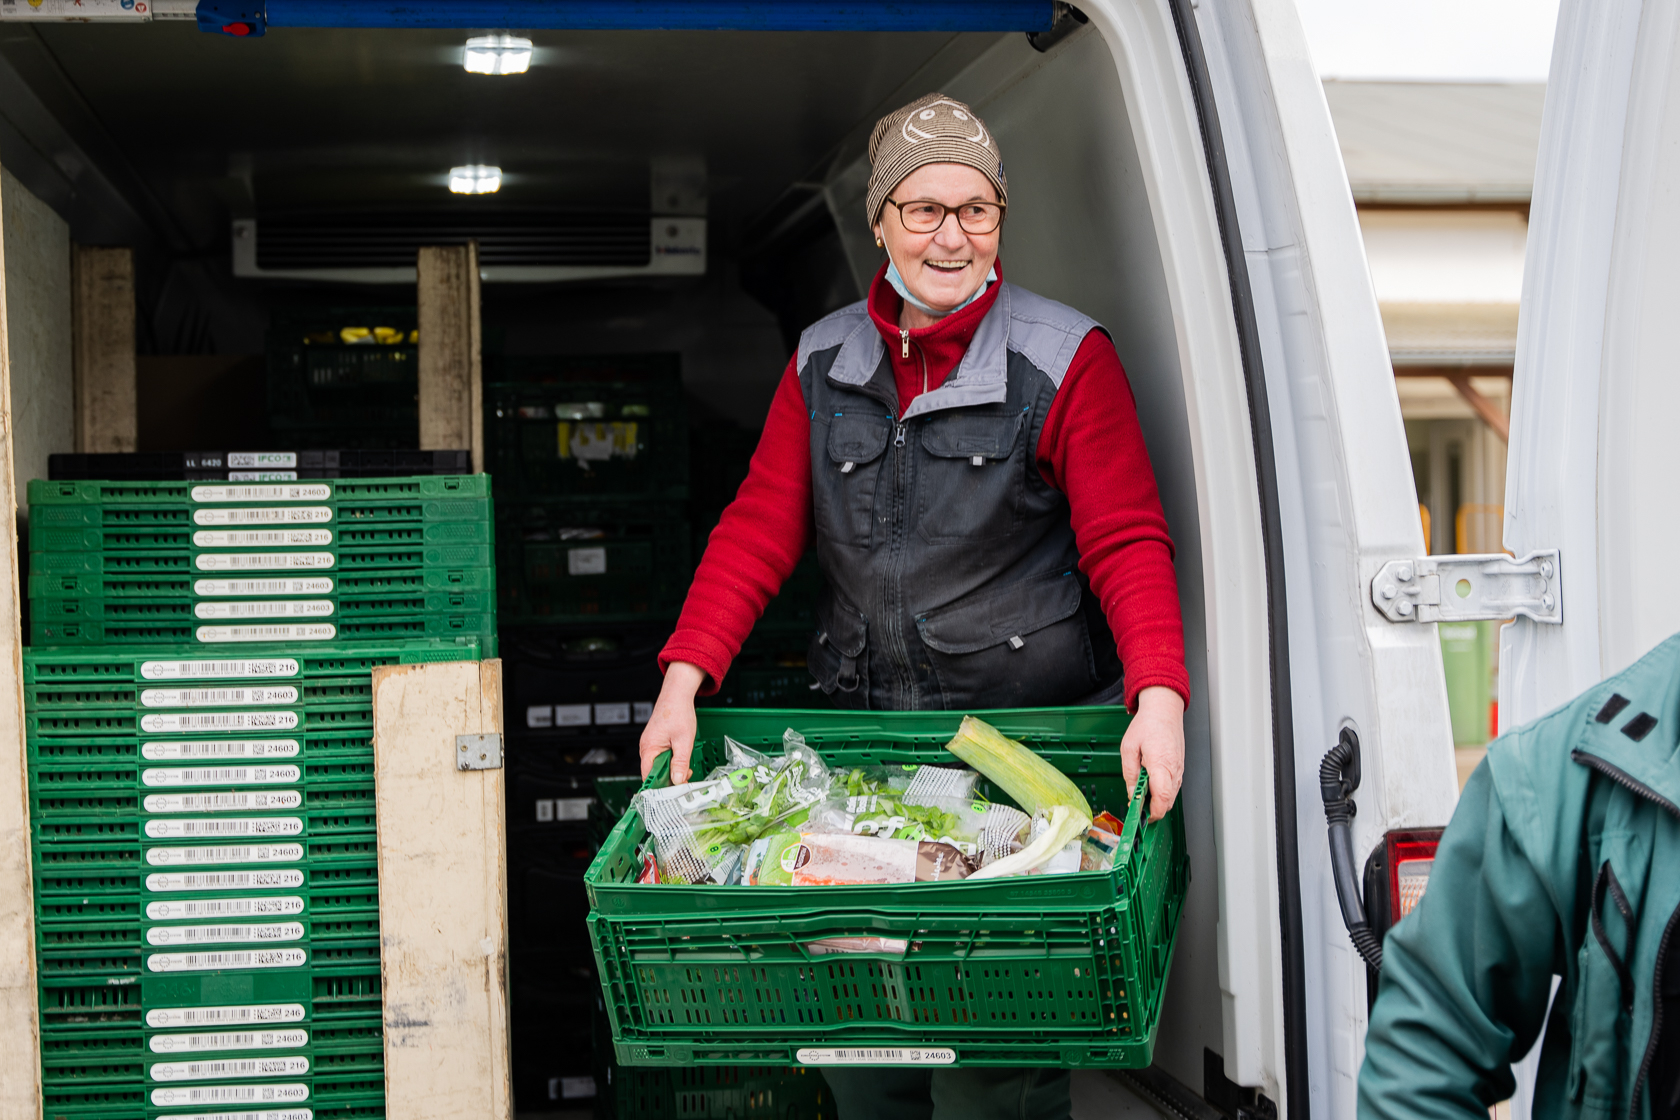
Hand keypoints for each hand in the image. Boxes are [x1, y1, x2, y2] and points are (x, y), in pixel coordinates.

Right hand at [640, 662, 705, 783]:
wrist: (677, 695)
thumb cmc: (678, 712)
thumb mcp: (684, 741)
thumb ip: (680, 763)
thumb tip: (678, 781)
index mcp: (648, 748)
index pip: (648, 776)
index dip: (659, 787)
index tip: (672, 795)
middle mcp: (646, 748)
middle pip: (654, 773)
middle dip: (670, 778)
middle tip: (686, 779)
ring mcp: (651, 746)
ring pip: (660, 767)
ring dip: (673, 770)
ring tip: (686, 768)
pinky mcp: (657, 743)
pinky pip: (662, 759)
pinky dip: (672, 762)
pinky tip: (682, 759)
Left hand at [1121, 686, 1184, 821]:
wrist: (1164, 711)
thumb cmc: (1147, 725)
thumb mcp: (1128, 748)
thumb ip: (1130, 774)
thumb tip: (1131, 794)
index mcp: (1161, 764)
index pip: (1162, 797)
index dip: (1153, 811)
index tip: (1142, 816)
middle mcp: (1174, 770)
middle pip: (1168, 801)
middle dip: (1153, 809)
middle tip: (1137, 806)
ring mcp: (1179, 770)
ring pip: (1171, 796)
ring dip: (1158, 800)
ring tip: (1142, 793)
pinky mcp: (1180, 768)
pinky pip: (1173, 787)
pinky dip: (1163, 791)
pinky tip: (1150, 784)